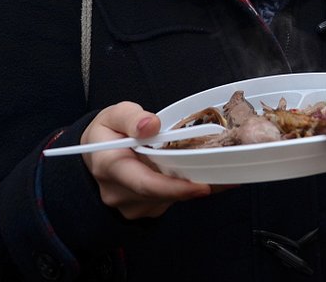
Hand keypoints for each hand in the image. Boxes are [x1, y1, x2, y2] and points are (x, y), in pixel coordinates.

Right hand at [81, 102, 212, 218]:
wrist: (96, 156)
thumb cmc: (108, 133)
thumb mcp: (113, 115)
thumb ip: (131, 117)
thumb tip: (151, 125)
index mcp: (110, 166)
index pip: (145, 183)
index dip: (176, 187)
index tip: (203, 186)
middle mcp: (119, 192)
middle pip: (164, 193)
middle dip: (196, 185)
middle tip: (229, 176)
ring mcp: (131, 205)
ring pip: (171, 199)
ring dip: (195, 186)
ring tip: (223, 171)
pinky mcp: (144, 209)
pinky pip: (171, 200)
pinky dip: (188, 188)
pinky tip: (204, 175)